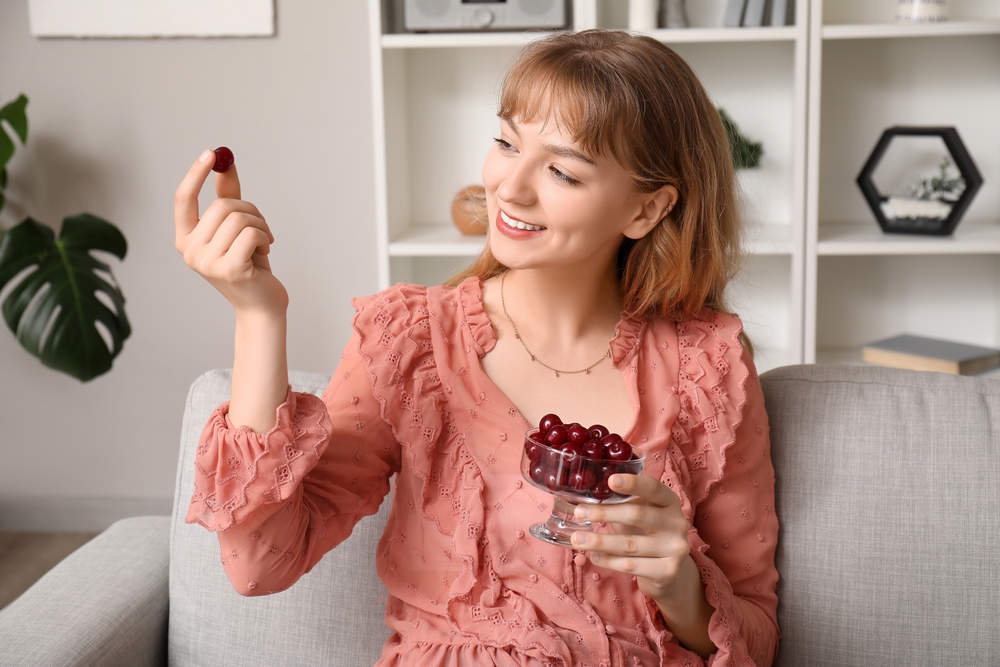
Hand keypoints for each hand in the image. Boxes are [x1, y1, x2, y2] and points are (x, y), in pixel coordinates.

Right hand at [174, 149, 287, 315]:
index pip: (183, 200)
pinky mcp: (229, 269)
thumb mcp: (236, 229)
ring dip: (261, 225)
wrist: (262, 305)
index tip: (211, 153)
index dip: (195, 174)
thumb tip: (224, 162)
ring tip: (263, 243)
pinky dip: (265, 237)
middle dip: (250, 210)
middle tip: (261, 227)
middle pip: (221, 206)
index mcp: (185, 240)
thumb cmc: (249, 266)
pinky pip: (251, 233)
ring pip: (239, 218)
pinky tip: (265, 253)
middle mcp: (190, 252)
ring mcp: (207, 263)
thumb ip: (227, 196)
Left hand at [571, 474, 690, 598]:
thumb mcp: (639, 516)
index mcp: (670, 502)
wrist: (669, 572)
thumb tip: (585, 502)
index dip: (633, 483)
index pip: (653, 488)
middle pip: (637, 515)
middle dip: (604, 513)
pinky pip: (631, 565)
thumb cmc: (647, 535)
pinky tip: (594, 557)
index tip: (610, 480)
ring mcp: (676, 548)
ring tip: (577, 539)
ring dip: (599, 542)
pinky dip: (609, 561)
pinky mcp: (668, 571)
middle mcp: (677, 523)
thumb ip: (621, 506)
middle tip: (579, 512)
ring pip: (630, 544)